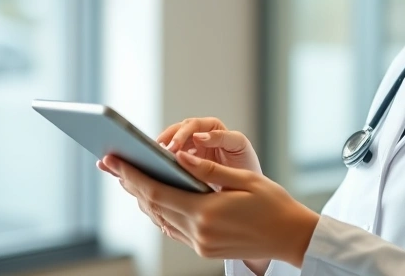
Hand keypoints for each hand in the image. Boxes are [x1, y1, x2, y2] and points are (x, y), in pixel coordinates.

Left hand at [99, 151, 318, 268]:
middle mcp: (198, 232)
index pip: (157, 191)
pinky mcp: (204, 248)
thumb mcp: (244, 179)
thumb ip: (208, 169)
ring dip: (142, 198)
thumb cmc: (273, 203)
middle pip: (153, 205)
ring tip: (128, 178)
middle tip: (112, 163)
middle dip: (131, 183)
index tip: (114, 160)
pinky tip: (154, 198)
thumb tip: (178, 157)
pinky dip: (160, 211)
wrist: (291, 237)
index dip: (132, 175)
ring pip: (160, 218)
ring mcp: (200, 243)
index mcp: (206, 212)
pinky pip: (173, 228)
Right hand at [158, 117, 261, 174]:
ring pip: (171, 143)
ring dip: (163, 149)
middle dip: (170, 139)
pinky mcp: (184, 163)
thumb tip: (198, 137)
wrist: (248, 190)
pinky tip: (157, 170)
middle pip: (178, 131)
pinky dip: (163, 162)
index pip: (195, 125)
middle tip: (163, 152)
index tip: (178, 146)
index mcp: (214, 128)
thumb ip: (222, 139)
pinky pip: (170, 159)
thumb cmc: (247, 166)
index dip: (185, 133)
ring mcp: (190, 149)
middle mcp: (199, 135)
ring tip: (154, 160)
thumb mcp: (239, 148)